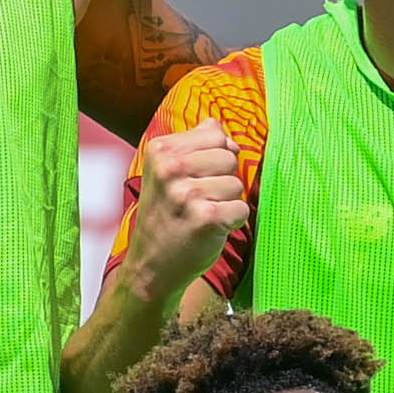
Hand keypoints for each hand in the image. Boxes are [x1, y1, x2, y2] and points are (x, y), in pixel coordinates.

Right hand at [114, 118, 253, 301]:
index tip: (196, 177)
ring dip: (227, 203)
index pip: (215, 134)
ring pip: (237, 184)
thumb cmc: (165, 216)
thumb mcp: (166, 172)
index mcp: (160, 150)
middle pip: (229, 157)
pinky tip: (211, 229)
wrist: (152, 265)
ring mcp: (187, 194)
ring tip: (202, 215)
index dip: (215, 157)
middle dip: (223, 179)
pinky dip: (233, 222)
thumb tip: (219, 127)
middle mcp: (170, 169)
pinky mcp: (205, 219)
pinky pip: (241, 208)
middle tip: (199, 201)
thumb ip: (193, 144)